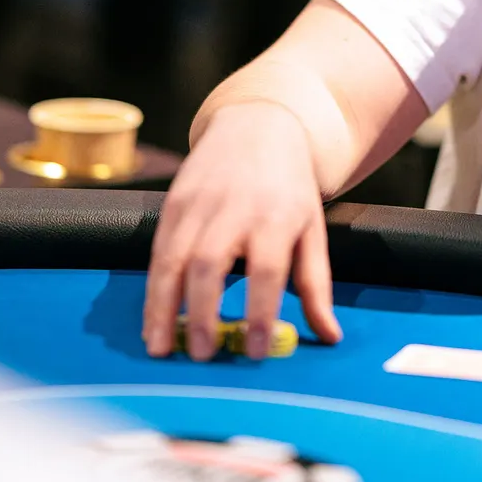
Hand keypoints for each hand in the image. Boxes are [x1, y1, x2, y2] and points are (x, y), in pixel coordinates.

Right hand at [142, 102, 342, 361]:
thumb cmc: (289, 188)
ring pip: (172, 258)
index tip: (254, 351)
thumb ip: (316, 284)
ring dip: (163, 307)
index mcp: (275, 216)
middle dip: (202, 312)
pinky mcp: (172, 203)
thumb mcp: (312, 230)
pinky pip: (157, 251)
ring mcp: (197, 204)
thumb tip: (330, 336)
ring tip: (162, 349)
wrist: (257, 126)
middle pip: (211, 263)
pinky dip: (152, 290)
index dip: (258, 310)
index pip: (265, 269)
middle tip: (203, 355)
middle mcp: (232, 208)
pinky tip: (153, 321)